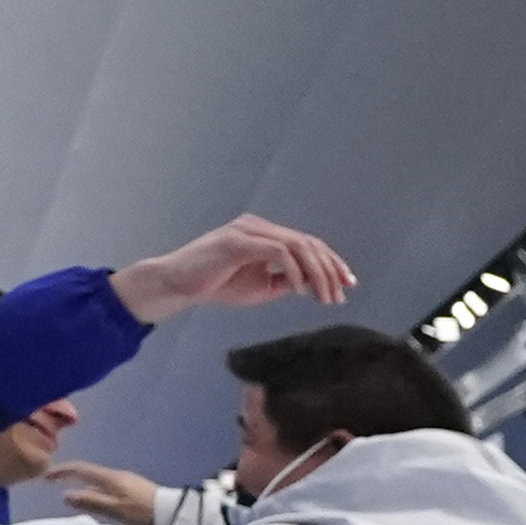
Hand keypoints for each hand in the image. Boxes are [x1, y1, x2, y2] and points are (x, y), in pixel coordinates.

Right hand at [48, 459, 162, 524]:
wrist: (174, 512)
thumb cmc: (143, 512)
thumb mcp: (116, 510)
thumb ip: (91, 502)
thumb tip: (66, 495)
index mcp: (110, 478)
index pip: (80, 468)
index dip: (61, 471)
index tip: (45, 477)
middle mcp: (117, 476)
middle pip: (88, 472)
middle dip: (70, 476)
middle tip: (55, 484)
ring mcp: (127, 481)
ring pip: (98, 480)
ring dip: (83, 485)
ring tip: (73, 496)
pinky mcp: (134, 489)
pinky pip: (108, 486)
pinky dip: (96, 490)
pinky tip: (97, 501)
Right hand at [109, 213, 353, 323]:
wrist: (177, 285)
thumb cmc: (215, 285)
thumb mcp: (260, 287)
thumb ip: (285, 281)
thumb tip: (313, 285)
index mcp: (264, 234)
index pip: (307, 243)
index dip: (331, 262)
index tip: (348, 284)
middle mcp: (258, 227)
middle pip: (307, 242)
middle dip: (330, 269)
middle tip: (341, 296)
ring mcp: (247, 231)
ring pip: (297, 245)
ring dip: (317, 273)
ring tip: (325, 297)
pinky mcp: (237, 241)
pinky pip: (277, 251)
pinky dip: (294, 270)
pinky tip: (300, 290)